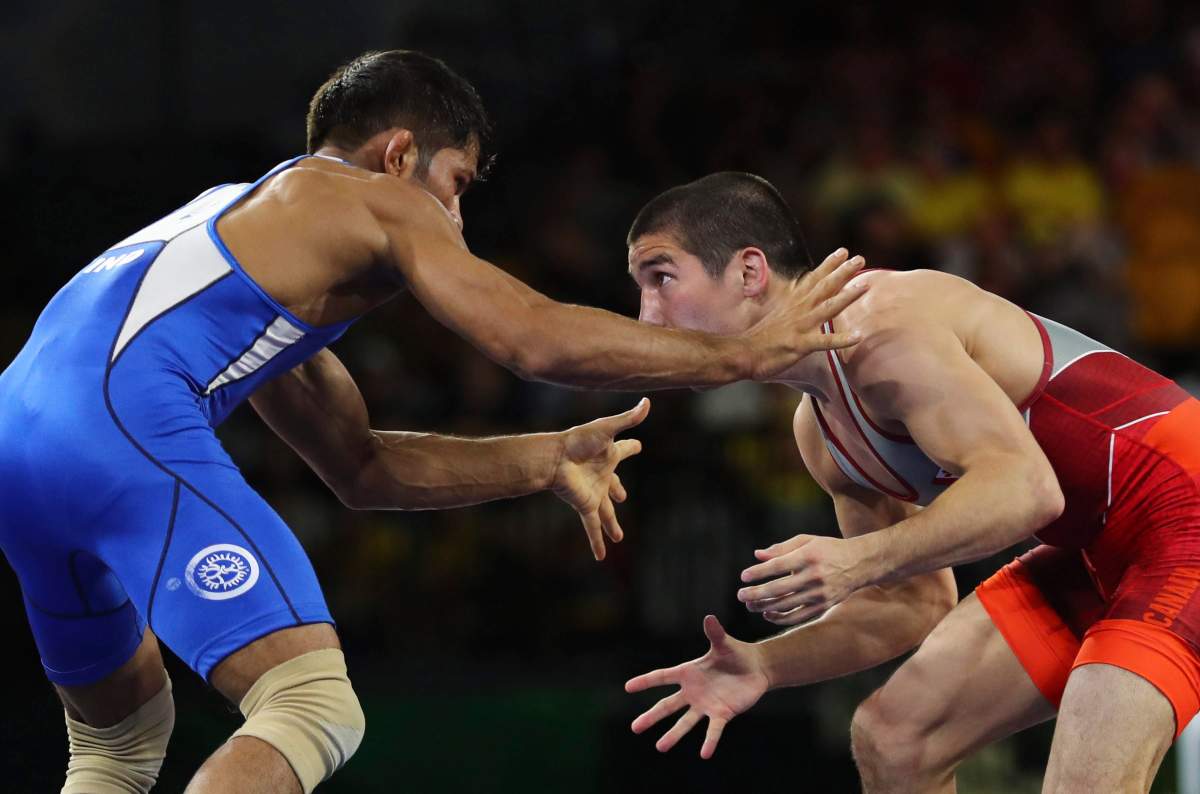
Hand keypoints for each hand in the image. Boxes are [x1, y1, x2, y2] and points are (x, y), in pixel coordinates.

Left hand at [551, 398, 649, 560]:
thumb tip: (648, 402)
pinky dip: (596, 542)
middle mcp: (601, 475)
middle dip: (618, 490)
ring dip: (612, 524)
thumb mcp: (606, 428)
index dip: (632, 447)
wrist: (554, 458)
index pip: (624, 450)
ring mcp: (594, 492)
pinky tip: (601, 557)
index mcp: (609, 455)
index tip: (638, 445)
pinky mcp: (586, 505)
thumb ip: (628, 418)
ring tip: (619, 537)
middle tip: (623, 496)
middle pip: (613, 485)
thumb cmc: (579, 440)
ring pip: (606, 513)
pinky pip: (592, 526)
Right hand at [625, 615, 767, 758]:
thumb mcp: (724, 643)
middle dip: (651, 716)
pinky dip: (710, 741)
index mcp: (688, 672)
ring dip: (673, 735)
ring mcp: (706, 705)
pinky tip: (705, 754)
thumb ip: (715, 633)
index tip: (628, 687)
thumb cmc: (736, 653)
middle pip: (668, 705)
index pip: (662, 676)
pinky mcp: (722, 713)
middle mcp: (693, 692)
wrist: (756, 669)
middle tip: (635, 728)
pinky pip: (714, 729)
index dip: (645, 682)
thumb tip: (709, 618)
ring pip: (686, 722)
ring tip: (660, 747)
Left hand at [737, 535, 867, 625]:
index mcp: (809, 556)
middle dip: (756, 593)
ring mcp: (820, 594)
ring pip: (787, 605)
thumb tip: (757, 555)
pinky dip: (781, 618)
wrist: (859, 564)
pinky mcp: (824, 606)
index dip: (759, 572)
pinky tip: (767, 614)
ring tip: (749, 605)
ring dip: (764, 606)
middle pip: (779, 589)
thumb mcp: (806, 541)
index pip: (778, 566)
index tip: (743, 576)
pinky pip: (798, 616)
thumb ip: (781, 548)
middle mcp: (815, 576)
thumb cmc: (827, 549)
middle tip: (740, 595)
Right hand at [744, 248, 867, 380]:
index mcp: (793, 302)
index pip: (813, 279)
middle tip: (860, 258)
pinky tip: (858, 336)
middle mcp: (799, 310)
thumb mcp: (776, 313)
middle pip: (824, 287)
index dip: (829, 264)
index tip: (844, 251)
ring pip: (828, 308)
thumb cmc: (760, 336)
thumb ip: (790, 302)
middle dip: (843, 272)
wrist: (743, 353)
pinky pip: (824, 342)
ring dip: (847, 297)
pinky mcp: (800, 345)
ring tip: (865, 285)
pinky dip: (841, 339)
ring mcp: (800, 327)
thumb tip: (797, 293)